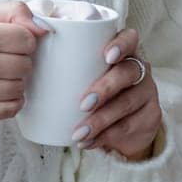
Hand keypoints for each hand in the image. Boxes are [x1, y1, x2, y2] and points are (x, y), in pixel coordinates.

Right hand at [0, 0, 51, 123]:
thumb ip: (13, 11)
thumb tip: (43, 29)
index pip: (26, 39)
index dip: (22, 38)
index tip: (9, 39)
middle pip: (25, 65)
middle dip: (18, 59)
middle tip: (1, 56)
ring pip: (20, 87)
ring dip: (14, 80)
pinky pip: (12, 108)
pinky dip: (10, 99)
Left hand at [73, 25, 161, 160]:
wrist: (120, 126)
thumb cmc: (92, 89)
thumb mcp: (83, 74)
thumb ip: (65, 60)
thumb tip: (31, 50)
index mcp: (123, 52)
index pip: (130, 38)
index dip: (121, 45)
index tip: (106, 57)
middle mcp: (138, 69)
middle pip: (127, 73)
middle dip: (104, 88)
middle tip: (82, 104)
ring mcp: (147, 93)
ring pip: (126, 103)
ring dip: (101, 119)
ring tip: (78, 133)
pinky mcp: (150, 117)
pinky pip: (129, 126)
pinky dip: (106, 136)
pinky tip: (89, 142)